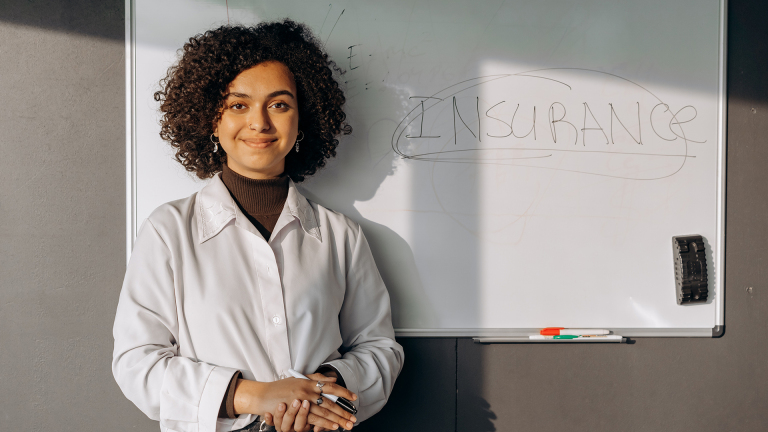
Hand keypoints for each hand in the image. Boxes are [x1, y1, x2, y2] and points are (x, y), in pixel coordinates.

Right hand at [234, 374, 356, 430]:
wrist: (262, 396)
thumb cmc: (280, 388)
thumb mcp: (298, 380)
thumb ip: (315, 378)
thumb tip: (332, 379)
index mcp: (308, 382)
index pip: (330, 386)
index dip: (343, 392)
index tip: (354, 398)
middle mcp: (307, 390)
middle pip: (330, 402)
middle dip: (343, 411)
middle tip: (353, 417)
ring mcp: (301, 400)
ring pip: (324, 412)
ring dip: (337, 419)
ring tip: (346, 424)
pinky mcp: (296, 411)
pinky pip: (313, 419)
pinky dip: (324, 423)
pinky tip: (333, 426)